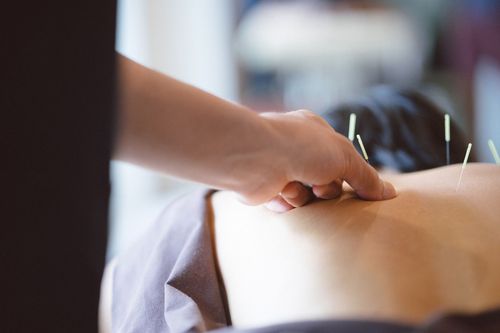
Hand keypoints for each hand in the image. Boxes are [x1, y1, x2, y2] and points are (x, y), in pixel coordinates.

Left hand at [236, 110, 396, 211]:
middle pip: (324, 181)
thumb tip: (389, 193)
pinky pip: (286, 205)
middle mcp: (296, 148)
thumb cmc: (301, 148)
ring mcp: (280, 168)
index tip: (358, 190)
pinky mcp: (266, 188)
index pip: (341, 158)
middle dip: (326, 189)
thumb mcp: (345, 157)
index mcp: (315, 132)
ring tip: (295, 186)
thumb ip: (366, 177)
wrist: (256, 157)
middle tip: (320, 187)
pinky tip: (280, 192)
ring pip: (306, 196)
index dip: (349, 175)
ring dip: (305, 197)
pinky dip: (286, 202)